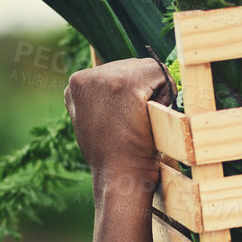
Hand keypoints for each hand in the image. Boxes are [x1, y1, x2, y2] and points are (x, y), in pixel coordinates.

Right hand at [64, 58, 176, 184]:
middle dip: (144, 89)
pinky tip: (150, 113)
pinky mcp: (124, 83)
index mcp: (76, 84)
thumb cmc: (115, 153)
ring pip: (147, 68)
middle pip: (133, 66)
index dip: (132, 94)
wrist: (120, 175)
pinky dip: (165, 91)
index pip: (118, 71)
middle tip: (135, 121)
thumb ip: (102, 95)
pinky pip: (159, 71)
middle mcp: (84, 76)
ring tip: (140, 119)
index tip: (124, 119)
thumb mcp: (95, 118)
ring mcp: (103, 77)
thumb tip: (121, 81)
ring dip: (154, 91)